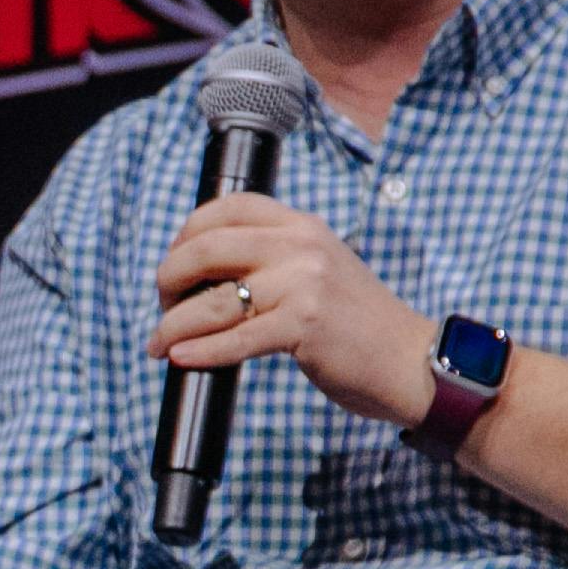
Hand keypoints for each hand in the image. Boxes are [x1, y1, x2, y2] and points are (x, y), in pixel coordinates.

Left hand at [151, 192, 437, 427]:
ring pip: (213, 300)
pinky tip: (179, 358)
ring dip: (173, 325)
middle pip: (206, 248)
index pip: (226, 208)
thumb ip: (271, 259)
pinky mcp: (305, 324)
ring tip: (157, 344)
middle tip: (161, 306)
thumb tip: (199, 272)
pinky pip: (236, 338)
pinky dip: (200, 350)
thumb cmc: (354, 324)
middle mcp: (301, 244)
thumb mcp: (316, 269)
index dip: (185, 234)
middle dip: (168, 278)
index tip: (173, 266)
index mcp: (300, 224)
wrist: (409, 360)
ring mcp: (304, 283)